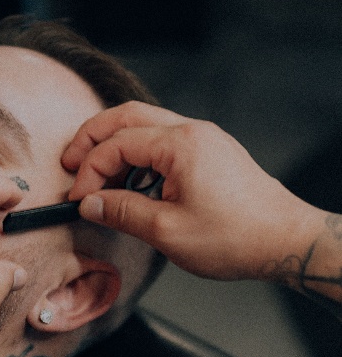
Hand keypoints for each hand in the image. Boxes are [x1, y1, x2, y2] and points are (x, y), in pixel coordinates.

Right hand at [63, 102, 315, 280]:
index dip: (90, 171)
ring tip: (99, 177)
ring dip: (116, 145)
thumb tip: (91, 204)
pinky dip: (140, 154)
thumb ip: (123, 212)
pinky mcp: (210, 152)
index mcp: (180, 144)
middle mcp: (192, 131)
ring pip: (145, 124)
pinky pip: (164, 140)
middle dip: (93, 138)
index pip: (117, 144)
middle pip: (127, 116)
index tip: (80, 199)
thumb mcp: (167, 231)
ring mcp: (203, 138)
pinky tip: (132, 182)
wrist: (284, 240)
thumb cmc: (236, 237)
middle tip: (71, 163)